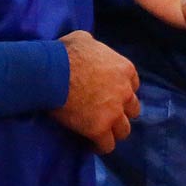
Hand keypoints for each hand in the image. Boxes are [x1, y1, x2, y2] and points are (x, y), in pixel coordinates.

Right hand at [50, 30, 139, 153]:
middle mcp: (125, 92)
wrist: (52, 72)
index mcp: (125, 69)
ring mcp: (114, 112)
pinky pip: (107, 145)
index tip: (111, 94)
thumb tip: (91, 48)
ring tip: (101, 132)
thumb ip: (96, 47)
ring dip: (114, 131)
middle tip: (106, 113)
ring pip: (124, 130)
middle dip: (122, 111)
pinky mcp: (99, 128)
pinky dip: (100, 146)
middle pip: (133, 109)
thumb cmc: (66, 53)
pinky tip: (91, 144)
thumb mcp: (85, 39)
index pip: (134, 85)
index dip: (122, 90)